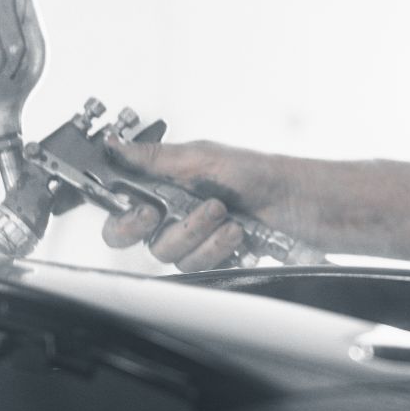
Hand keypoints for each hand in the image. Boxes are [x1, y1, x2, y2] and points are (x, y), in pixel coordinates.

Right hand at [100, 136, 301, 270]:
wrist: (297, 200)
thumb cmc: (255, 172)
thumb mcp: (202, 157)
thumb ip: (153, 158)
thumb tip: (112, 145)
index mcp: (161, 187)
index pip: (120, 211)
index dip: (125, 219)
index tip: (147, 212)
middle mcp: (172, 215)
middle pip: (142, 241)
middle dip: (171, 229)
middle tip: (192, 213)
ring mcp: (192, 239)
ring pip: (172, 255)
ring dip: (202, 233)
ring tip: (228, 214)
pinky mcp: (212, 258)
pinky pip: (199, 266)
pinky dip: (219, 248)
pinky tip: (238, 232)